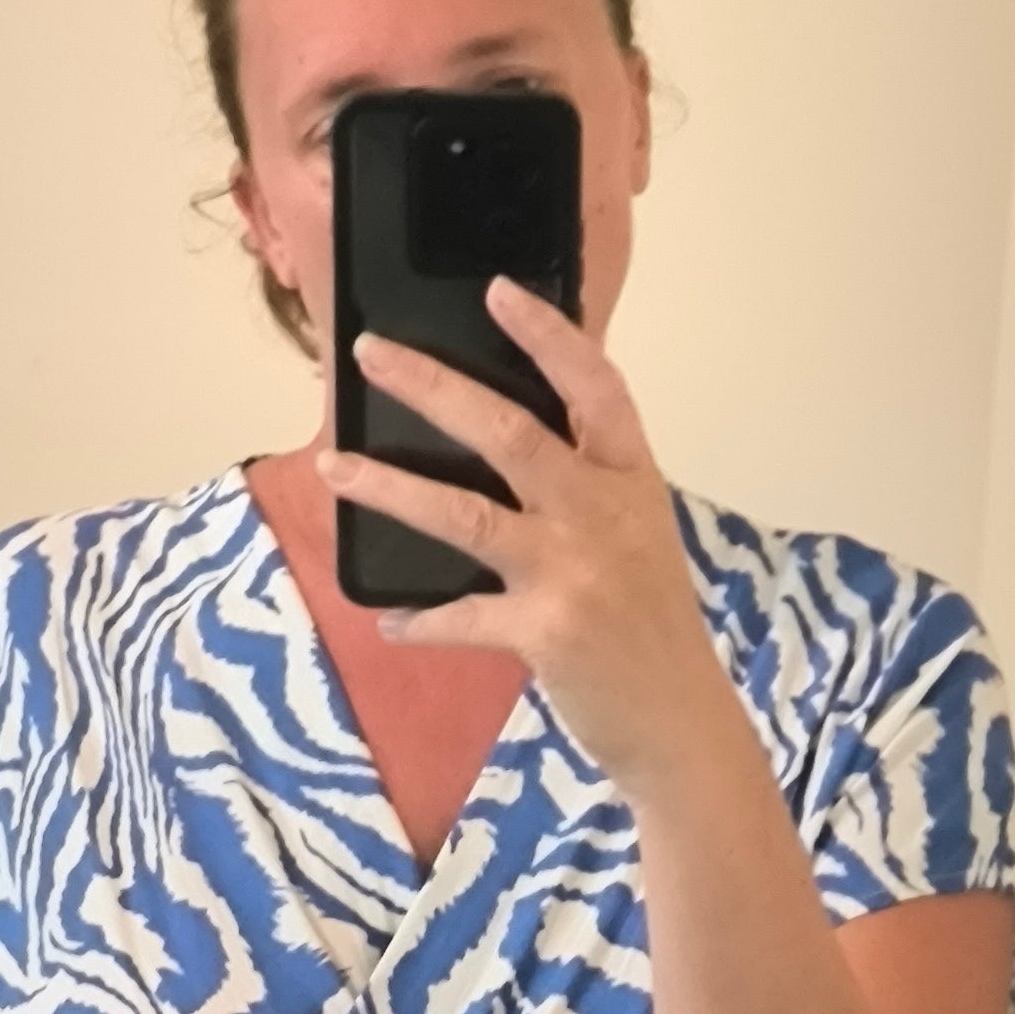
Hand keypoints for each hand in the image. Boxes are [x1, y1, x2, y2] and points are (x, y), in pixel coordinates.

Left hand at [316, 279, 727, 804]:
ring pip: (467, 514)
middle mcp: (601, 513)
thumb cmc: (651, 626)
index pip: (592, 386)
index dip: (547, 336)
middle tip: (373, 354)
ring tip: (334, 467)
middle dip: (432, 388)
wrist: (680, 721)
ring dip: (392, 489)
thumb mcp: (638, 536)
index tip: (495, 292)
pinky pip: (462, 618)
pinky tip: (388, 618)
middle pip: (507, 432)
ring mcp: (572, 572)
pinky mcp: (545, 632)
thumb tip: (503, 443)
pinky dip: (421, 620)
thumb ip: (586, 487)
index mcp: (629, 479)